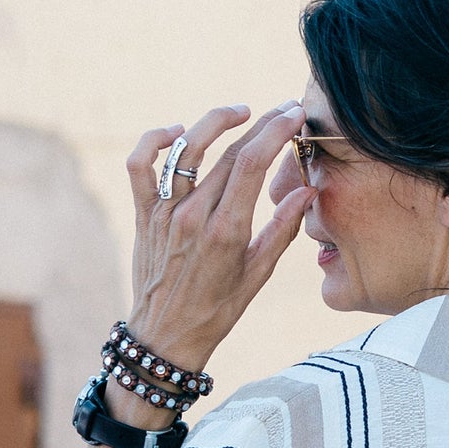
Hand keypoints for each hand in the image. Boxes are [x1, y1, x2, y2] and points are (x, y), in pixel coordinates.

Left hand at [121, 101, 313, 376]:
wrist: (166, 337)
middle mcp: (193, 216)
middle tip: (281, 110)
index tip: (294, 115)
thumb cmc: (218, 311)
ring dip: (214, 122)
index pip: (253, 163)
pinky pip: (141, 165)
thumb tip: (307, 191)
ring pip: (186, 148)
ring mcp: (164, 212)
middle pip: (228, 152)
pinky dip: (155, 141)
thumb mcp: (258, 275)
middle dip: (260, 124)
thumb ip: (282, 230)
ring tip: (239, 112)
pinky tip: (177, 132)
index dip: (276, 131)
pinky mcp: (143, 214)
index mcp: (226, 231)